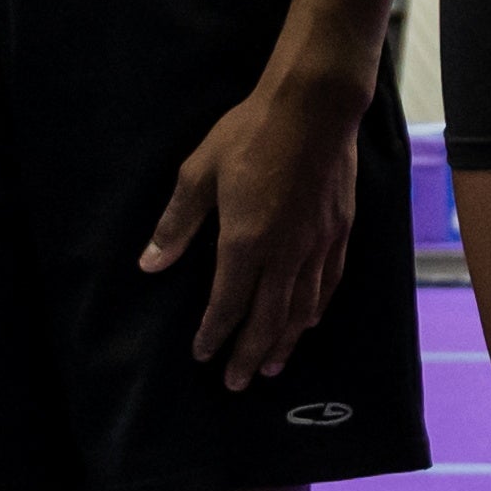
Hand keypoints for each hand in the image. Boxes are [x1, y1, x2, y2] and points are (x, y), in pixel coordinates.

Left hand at [146, 71, 361, 389]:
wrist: (314, 108)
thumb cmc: (250, 134)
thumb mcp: (199, 173)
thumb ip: (177, 224)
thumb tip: (151, 264)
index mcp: (245, 241)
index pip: (227, 303)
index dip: (214, 333)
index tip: (202, 356)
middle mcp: (285, 253)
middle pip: (267, 319)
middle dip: (250, 354)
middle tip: (238, 382)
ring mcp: (316, 244)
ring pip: (301, 309)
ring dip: (284, 342)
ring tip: (273, 366)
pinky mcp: (339, 231)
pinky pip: (327, 283)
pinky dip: (315, 310)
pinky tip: (309, 321)